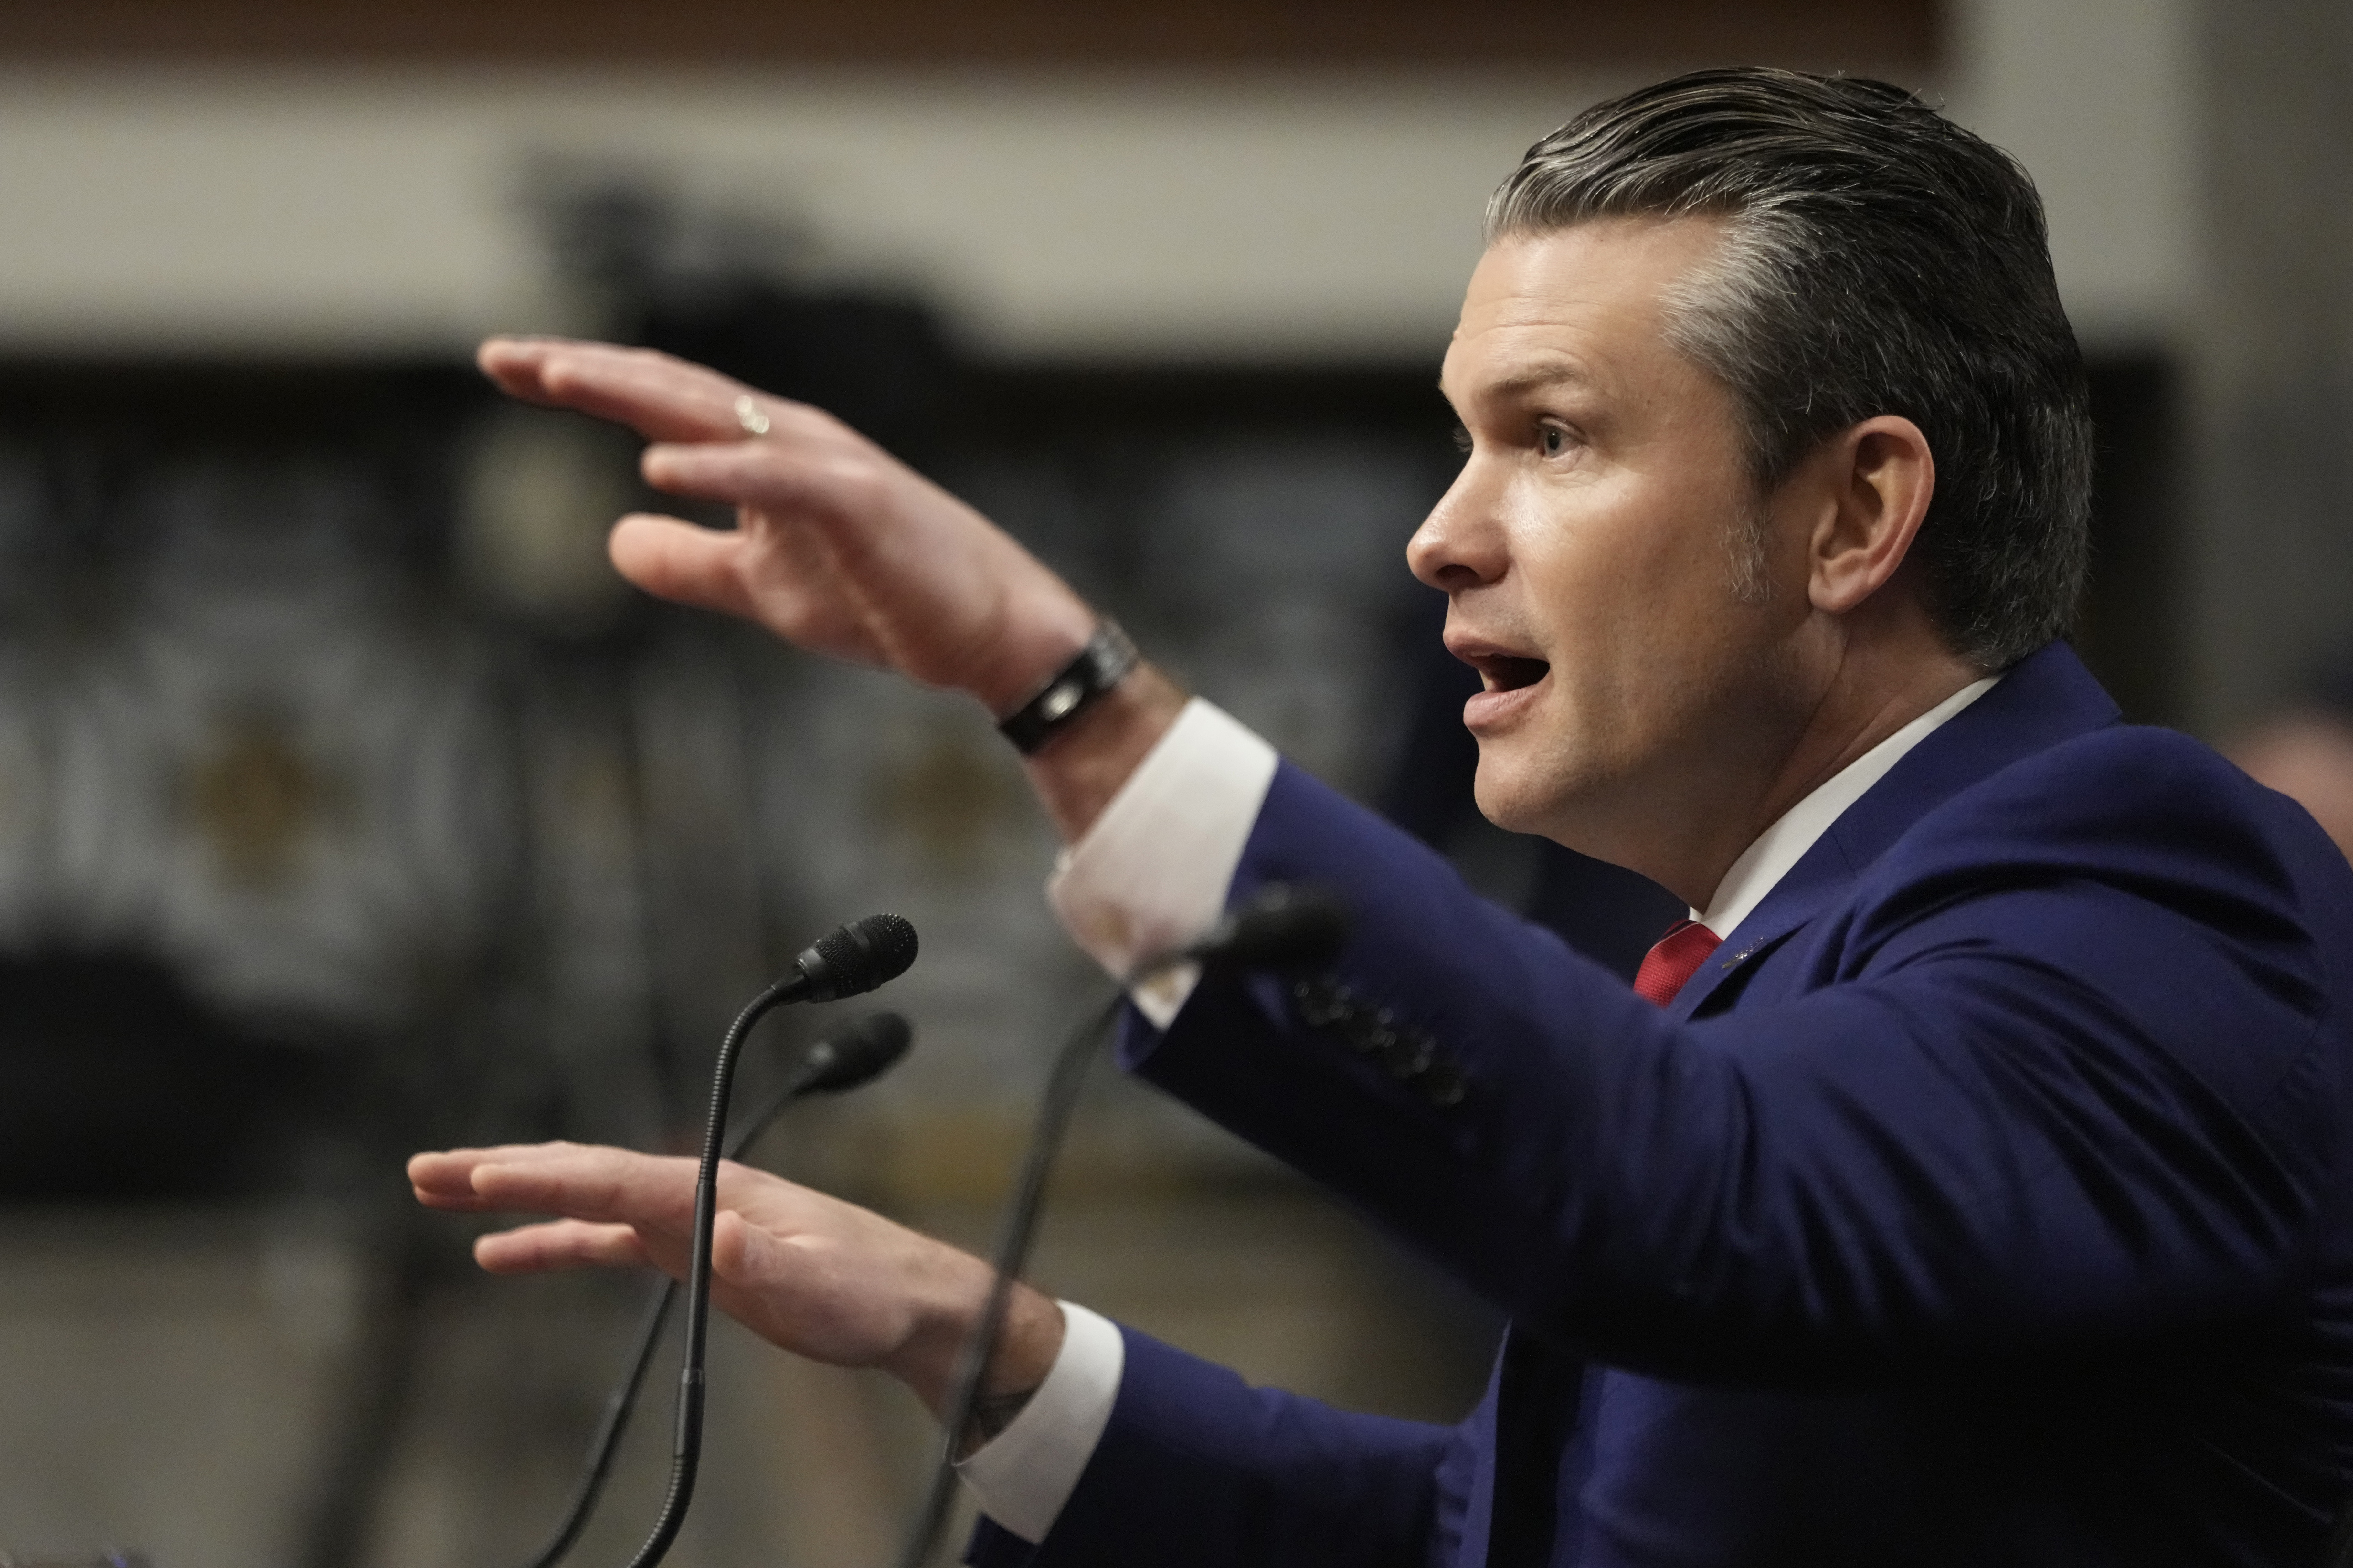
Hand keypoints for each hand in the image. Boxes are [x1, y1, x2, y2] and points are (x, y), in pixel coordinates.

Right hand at [407, 1141, 1064, 1415]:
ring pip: (585, 1202)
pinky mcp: (694, 1252)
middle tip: (427, 1170)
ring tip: (443, 1196)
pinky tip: (505, 1256)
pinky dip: (554, 1243)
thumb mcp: (824, 1284)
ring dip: (516, 1200)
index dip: (542, 1177)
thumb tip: (721, 1236)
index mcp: (718, 1192)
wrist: (910, 1303)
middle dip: (505, 1171)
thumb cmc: (873, 1292)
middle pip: (585, 1174)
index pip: (612, 1178)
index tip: (477, 1174)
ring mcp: (690, 1220)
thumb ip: (769, 1261)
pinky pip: (606, 1242)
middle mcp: (696, 1194)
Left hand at [477, 337, 1096, 713]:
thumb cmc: (885, 600)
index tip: (507, 366)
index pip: (658, 402)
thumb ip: (690, 563)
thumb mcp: (762, 588)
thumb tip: (614, 539)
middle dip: (585, 369)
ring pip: (714, 413)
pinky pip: (778, 481)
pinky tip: (657, 465)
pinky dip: (719, 468)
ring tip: (555, 377)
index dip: (582, 380)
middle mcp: (790, 440)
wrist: (988, 633)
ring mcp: (826, 467)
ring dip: (633, 391)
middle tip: (500, 354)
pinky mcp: (859, 505)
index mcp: (764, 452)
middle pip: (671, 389)